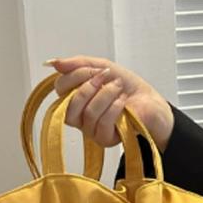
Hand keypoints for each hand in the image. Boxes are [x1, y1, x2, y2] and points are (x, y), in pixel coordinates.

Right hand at [44, 55, 174, 152]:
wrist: (149, 102)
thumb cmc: (126, 87)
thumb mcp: (102, 66)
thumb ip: (78, 64)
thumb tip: (53, 63)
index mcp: (74, 98)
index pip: (60, 88)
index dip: (76, 76)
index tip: (95, 69)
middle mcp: (78, 116)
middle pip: (69, 103)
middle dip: (90, 85)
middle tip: (106, 77)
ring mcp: (90, 130)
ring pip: (88, 112)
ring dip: (107, 95)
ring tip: (119, 89)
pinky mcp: (104, 139)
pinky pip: (102, 123)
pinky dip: (115, 108)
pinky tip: (122, 103)